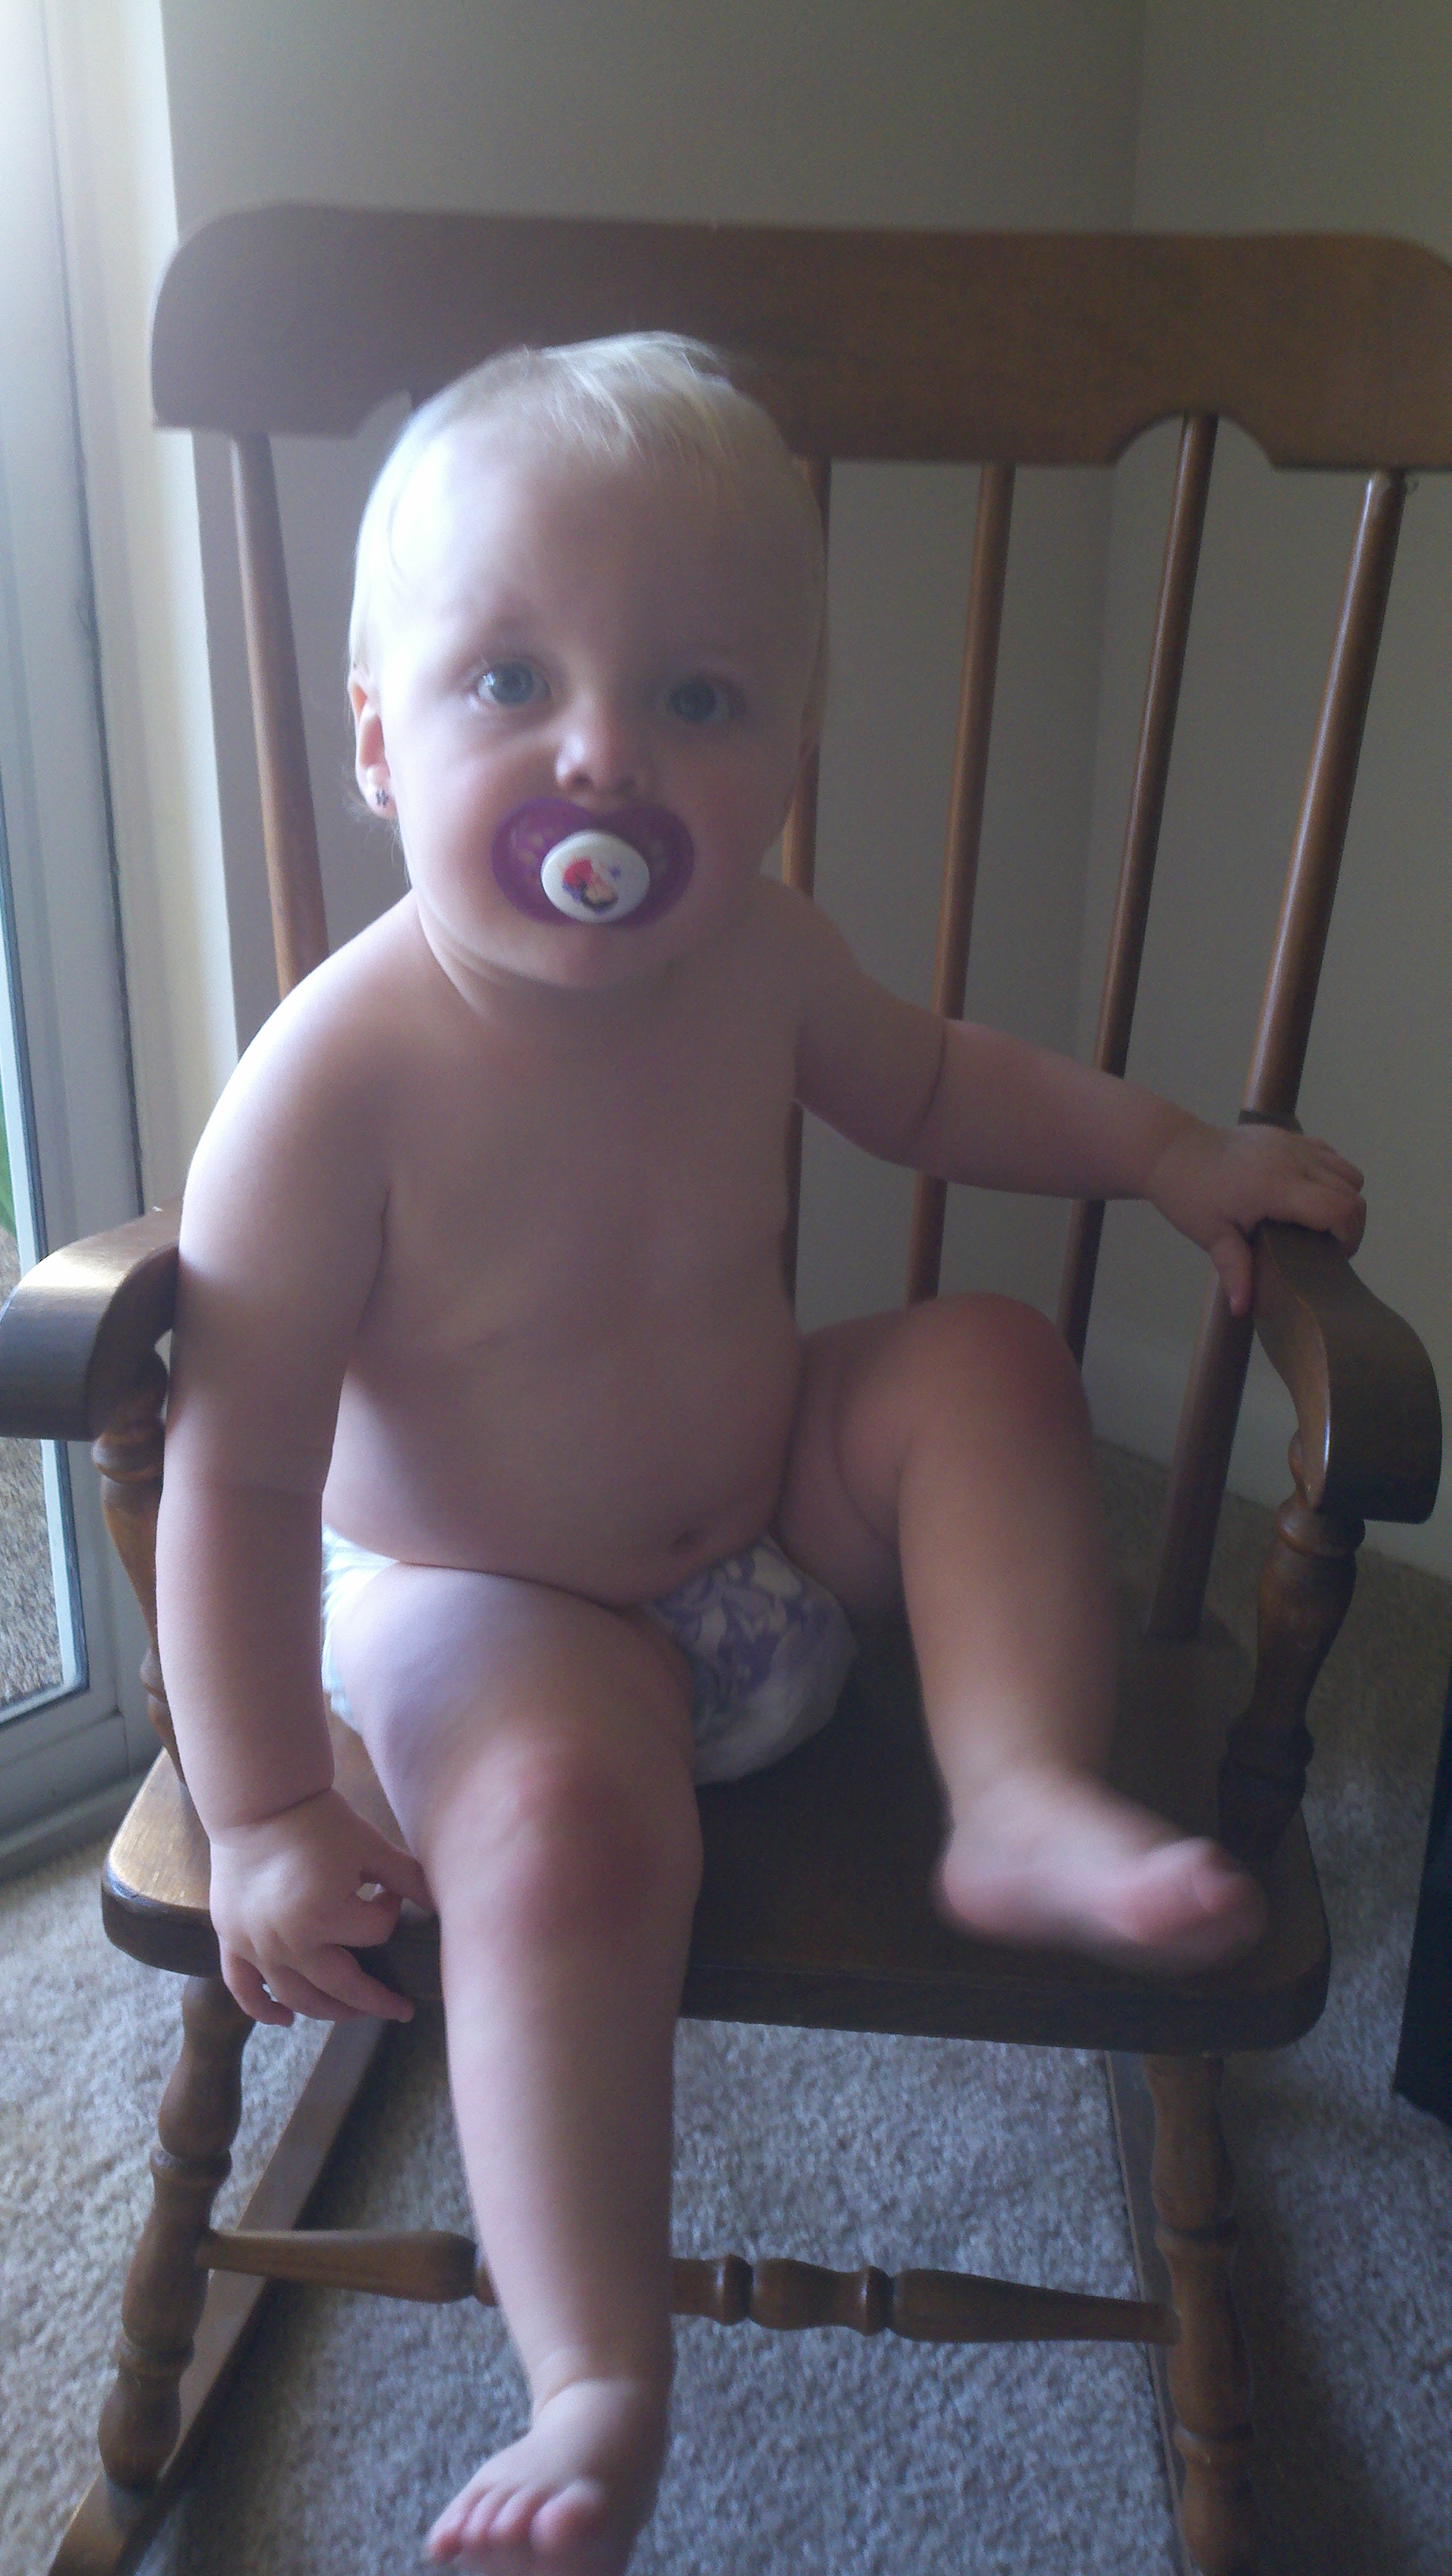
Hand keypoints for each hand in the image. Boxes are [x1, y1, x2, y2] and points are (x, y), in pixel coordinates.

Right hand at [208, 1787, 432, 2026]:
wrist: (258, 1802)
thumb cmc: (318, 1821)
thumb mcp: (370, 1846)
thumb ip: (408, 1878)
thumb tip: (443, 1905)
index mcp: (326, 1916)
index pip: (376, 1933)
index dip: (390, 1911)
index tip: (388, 1891)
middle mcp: (289, 1942)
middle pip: (341, 1988)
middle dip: (375, 2000)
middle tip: (399, 2009)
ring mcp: (256, 1946)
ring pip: (296, 1998)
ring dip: (328, 2011)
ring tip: (354, 2012)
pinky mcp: (232, 1940)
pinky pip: (243, 1988)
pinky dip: (262, 2009)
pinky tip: (284, 2021)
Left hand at [1145, 1116, 1365, 1316]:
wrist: (1172, 1151)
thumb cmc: (1188, 1194)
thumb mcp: (1211, 1236)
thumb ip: (1235, 1270)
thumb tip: (1243, 1308)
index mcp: (1277, 1187)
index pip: (1340, 1209)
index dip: (1349, 1237)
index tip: (1333, 1257)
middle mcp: (1294, 1160)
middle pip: (1353, 1192)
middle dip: (1350, 1225)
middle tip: (1325, 1247)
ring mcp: (1293, 1143)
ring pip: (1348, 1171)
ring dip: (1344, 1198)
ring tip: (1318, 1221)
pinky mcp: (1288, 1135)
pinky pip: (1330, 1155)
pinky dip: (1331, 1176)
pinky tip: (1306, 1196)